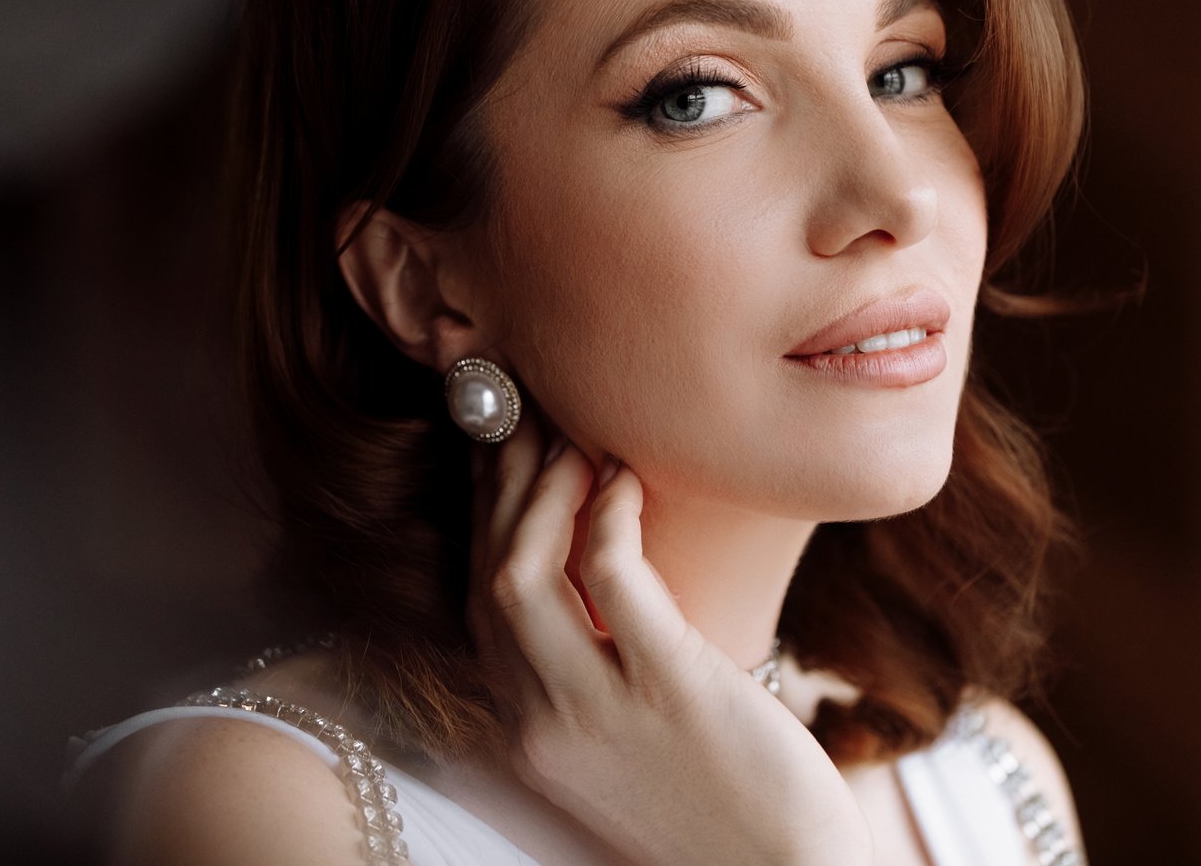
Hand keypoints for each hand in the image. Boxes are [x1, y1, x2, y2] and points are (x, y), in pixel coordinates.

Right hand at [465, 415, 877, 865]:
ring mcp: (596, 711)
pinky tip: (626, 477)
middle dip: (503, 480)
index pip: (478, 595)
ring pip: (522, 572)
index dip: (485, 509)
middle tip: (532, 408)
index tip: (505, 442)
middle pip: (487, 572)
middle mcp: (540, 720)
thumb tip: (598, 555)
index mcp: (529, 725)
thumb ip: (599, 656)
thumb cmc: (721, 791)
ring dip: (543, 490)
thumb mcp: (631, 725)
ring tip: (578, 435)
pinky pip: (610, 581)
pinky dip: (607, 516)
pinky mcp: (667, 693)